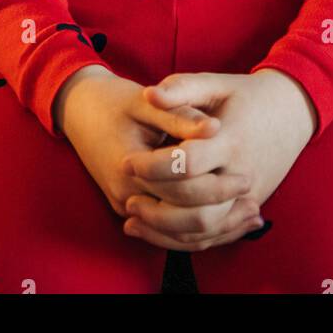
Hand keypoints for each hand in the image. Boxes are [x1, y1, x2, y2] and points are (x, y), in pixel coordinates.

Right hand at [53, 66, 258, 236]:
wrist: (78, 109)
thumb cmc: (113, 100)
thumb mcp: (144, 102)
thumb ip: (179, 115)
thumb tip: (214, 127)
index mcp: (129, 167)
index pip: (180, 187)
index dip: (216, 184)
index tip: (247, 176)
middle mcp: (126, 195)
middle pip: (180, 216)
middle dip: (219, 209)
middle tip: (254, 198)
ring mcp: (127, 205)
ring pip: (175, 232)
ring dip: (213, 226)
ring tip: (250, 215)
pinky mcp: (131, 206)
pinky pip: (167, 229)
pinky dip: (197, 227)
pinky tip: (226, 217)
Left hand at [119, 68, 316, 251]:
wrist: (293, 112)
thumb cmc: (246, 95)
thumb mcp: (216, 83)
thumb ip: (182, 88)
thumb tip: (148, 94)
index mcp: (231, 140)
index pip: (187, 163)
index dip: (153, 166)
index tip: (127, 162)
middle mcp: (241, 173)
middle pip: (195, 205)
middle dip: (156, 206)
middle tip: (126, 198)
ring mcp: (249, 196)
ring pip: (204, 228)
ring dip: (165, 230)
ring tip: (133, 220)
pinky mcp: (250, 208)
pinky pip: (216, 235)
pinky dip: (185, 239)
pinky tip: (157, 233)